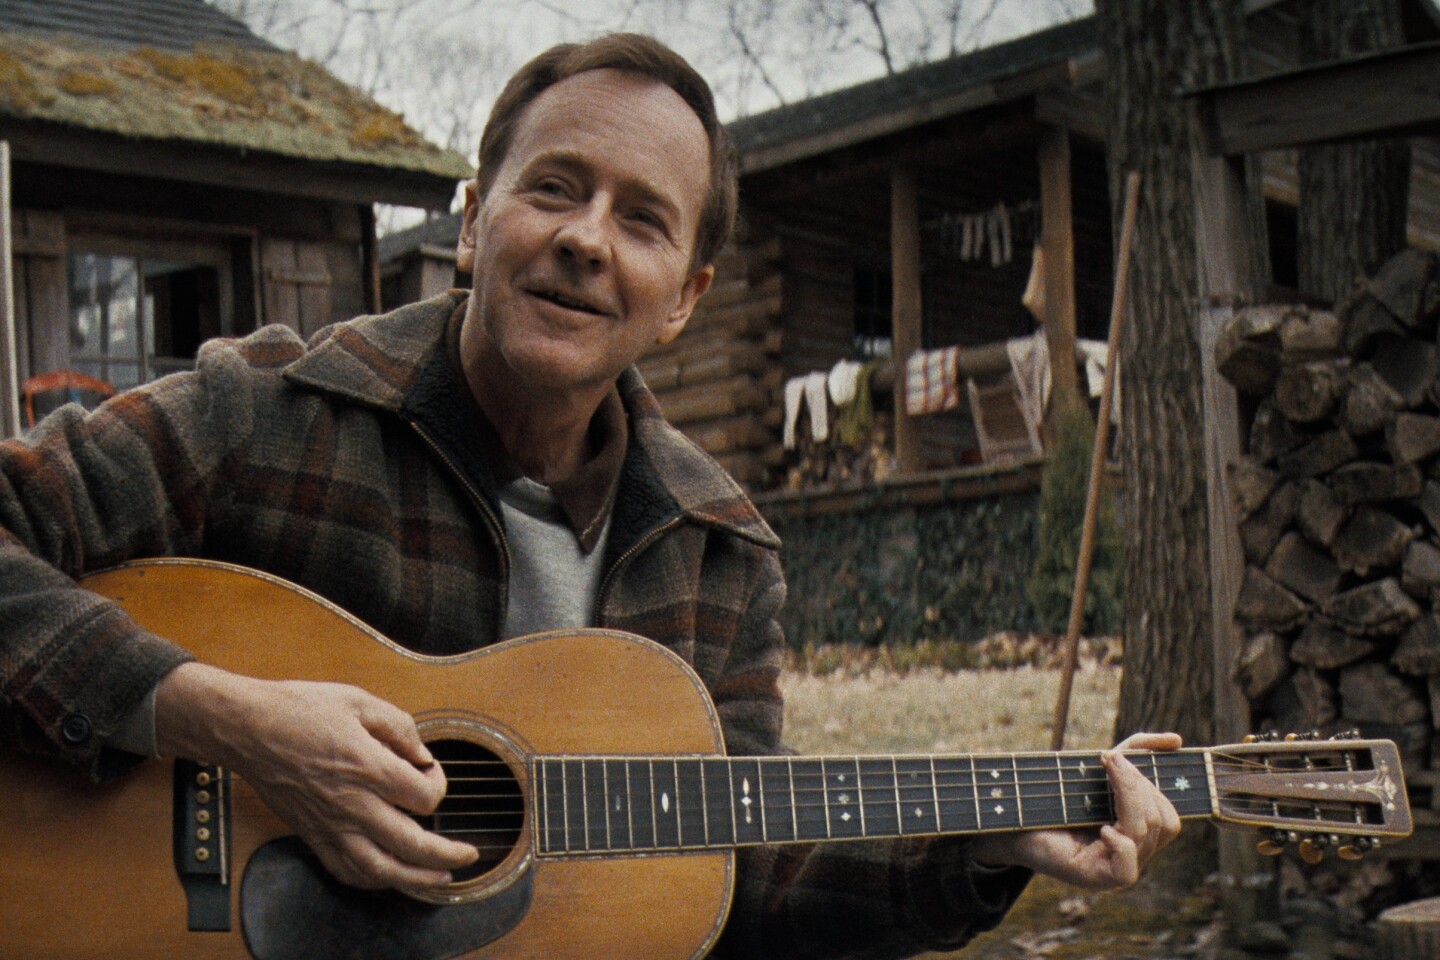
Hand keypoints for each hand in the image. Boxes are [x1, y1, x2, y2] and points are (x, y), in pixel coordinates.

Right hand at [155, 662, 478, 889]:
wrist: (246, 728)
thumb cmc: (299, 709)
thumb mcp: (358, 699)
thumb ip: (399, 725)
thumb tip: (422, 753)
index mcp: (368, 767)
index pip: (424, 797)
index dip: (439, 785)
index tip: (431, 771)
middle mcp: (352, 804)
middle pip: (411, 845)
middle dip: (447, 854)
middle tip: (467, 855)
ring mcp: (329, 825)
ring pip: (379, 869)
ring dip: (415, 879)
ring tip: (439, 879)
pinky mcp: (311, 835)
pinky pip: (345, 871)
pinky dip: (372, 881)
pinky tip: (388, 877)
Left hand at [969, 732, 1182, 889]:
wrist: (1014, 818)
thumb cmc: (1059, 795)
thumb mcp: (1101, 767)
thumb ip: (1138, 750)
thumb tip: (1177, 740)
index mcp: (1139, 834)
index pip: (1169, 816)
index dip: (1152, 784)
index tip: (1115, 757)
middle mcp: (1134, 855)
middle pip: (1161, 823)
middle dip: (1137, 785)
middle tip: (1108, 760)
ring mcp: (1116, 869)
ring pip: (1145, 836)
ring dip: (1128, 796)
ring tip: (1104, 772)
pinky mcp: (1095, 879)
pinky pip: (1127, 870)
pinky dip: (1121, 844)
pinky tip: (1102, 828)